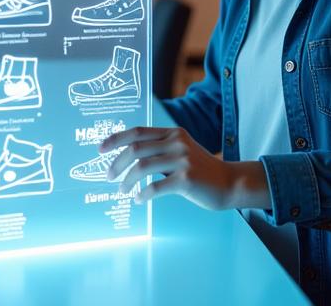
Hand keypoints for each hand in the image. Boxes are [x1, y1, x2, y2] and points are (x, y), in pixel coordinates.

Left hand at [100, 127, 268, 210]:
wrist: (230, 182)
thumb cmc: (200, 170)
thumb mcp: (181, 150)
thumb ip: (160, 148)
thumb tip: (128, 156)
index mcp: (173, 133)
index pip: (137, 132)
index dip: (116, 139)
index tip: (100, 149)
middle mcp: (176, 142)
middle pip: (136, 149)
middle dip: (117, 164)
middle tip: (109, 177)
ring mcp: (182, 159)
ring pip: (142, 166)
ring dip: (127, 180)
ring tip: (122, 190)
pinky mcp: (186, 178)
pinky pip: (156, 186)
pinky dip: (143, 194)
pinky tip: (138, 199)